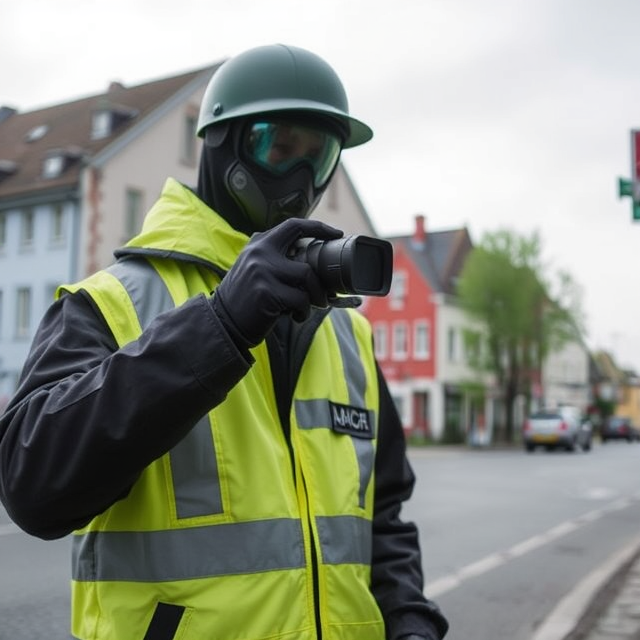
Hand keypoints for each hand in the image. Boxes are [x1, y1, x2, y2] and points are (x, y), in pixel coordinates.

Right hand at [211, 218, 342, 347]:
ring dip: (315, 298)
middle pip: (307, 260)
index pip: (294, 226)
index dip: (318, 228)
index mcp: (259, 244)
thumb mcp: (256, 270)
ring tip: (308, 308)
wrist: (224, 322)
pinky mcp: (267, 292)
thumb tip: (314, 264)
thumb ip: (277, 259)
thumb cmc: (246, 300)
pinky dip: (303, 312)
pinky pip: (300, 300)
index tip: (336, 233)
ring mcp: (263, 271)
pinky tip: (295, 316)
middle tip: (329, 292)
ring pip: (307, 278)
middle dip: (322, 279)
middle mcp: (260, 253)